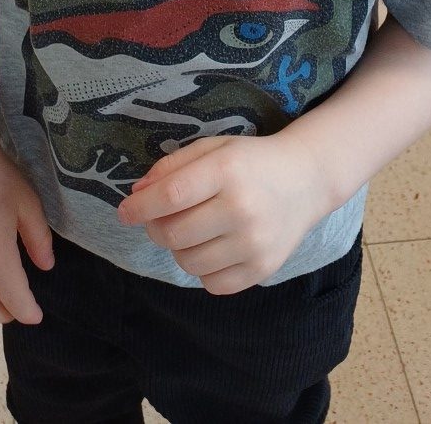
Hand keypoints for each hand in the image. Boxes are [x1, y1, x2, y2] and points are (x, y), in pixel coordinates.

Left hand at [116, 132, 335, 294]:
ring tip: (191, 230)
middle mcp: (241, 209)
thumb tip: (136, 195)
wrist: (305, 180)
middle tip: (159, 219)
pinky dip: (202, 269)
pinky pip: (211, 283)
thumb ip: (172, 167)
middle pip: (174, 234)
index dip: (140, 207)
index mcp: (227, 170)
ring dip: (178, 248)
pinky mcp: (262, 269)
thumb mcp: (213, 148)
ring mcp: (254, 243)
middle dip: (155, 228)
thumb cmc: (251, 160)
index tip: (124, 211)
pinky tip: (213, 247)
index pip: (171, 196)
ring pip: (188, 262)